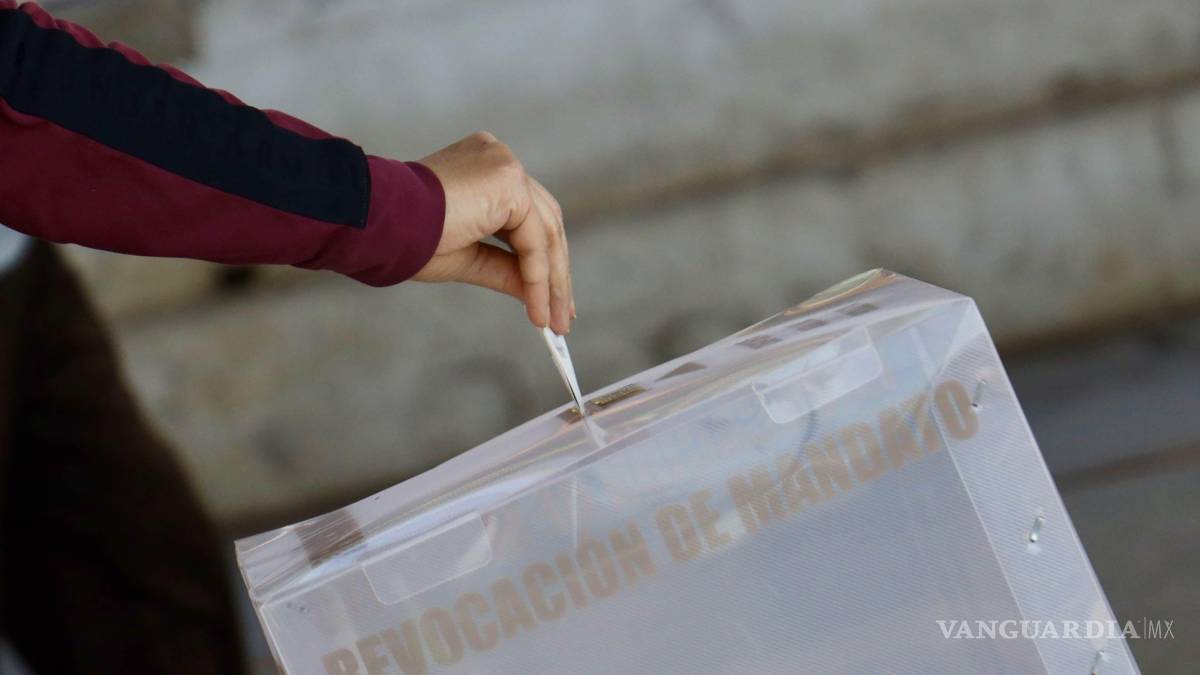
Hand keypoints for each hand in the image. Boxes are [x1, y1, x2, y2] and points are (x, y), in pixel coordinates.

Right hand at [414, 132, 574, 334]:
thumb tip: (536, 295)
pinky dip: (539, 277)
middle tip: (562, 317)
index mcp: (484, 169)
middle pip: (544, 222)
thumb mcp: (467, 258)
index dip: (543, 260)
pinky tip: (536, 309)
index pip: (527, 217)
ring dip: (553, 282)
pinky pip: (534, 239)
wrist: (377, 224)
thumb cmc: (406, 239)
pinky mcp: (508, 180)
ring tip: (553, 322)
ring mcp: (505, 165)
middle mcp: (498, 160)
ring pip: (545, 232)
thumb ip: (505, 270)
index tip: (550, 299)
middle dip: (556, 274)